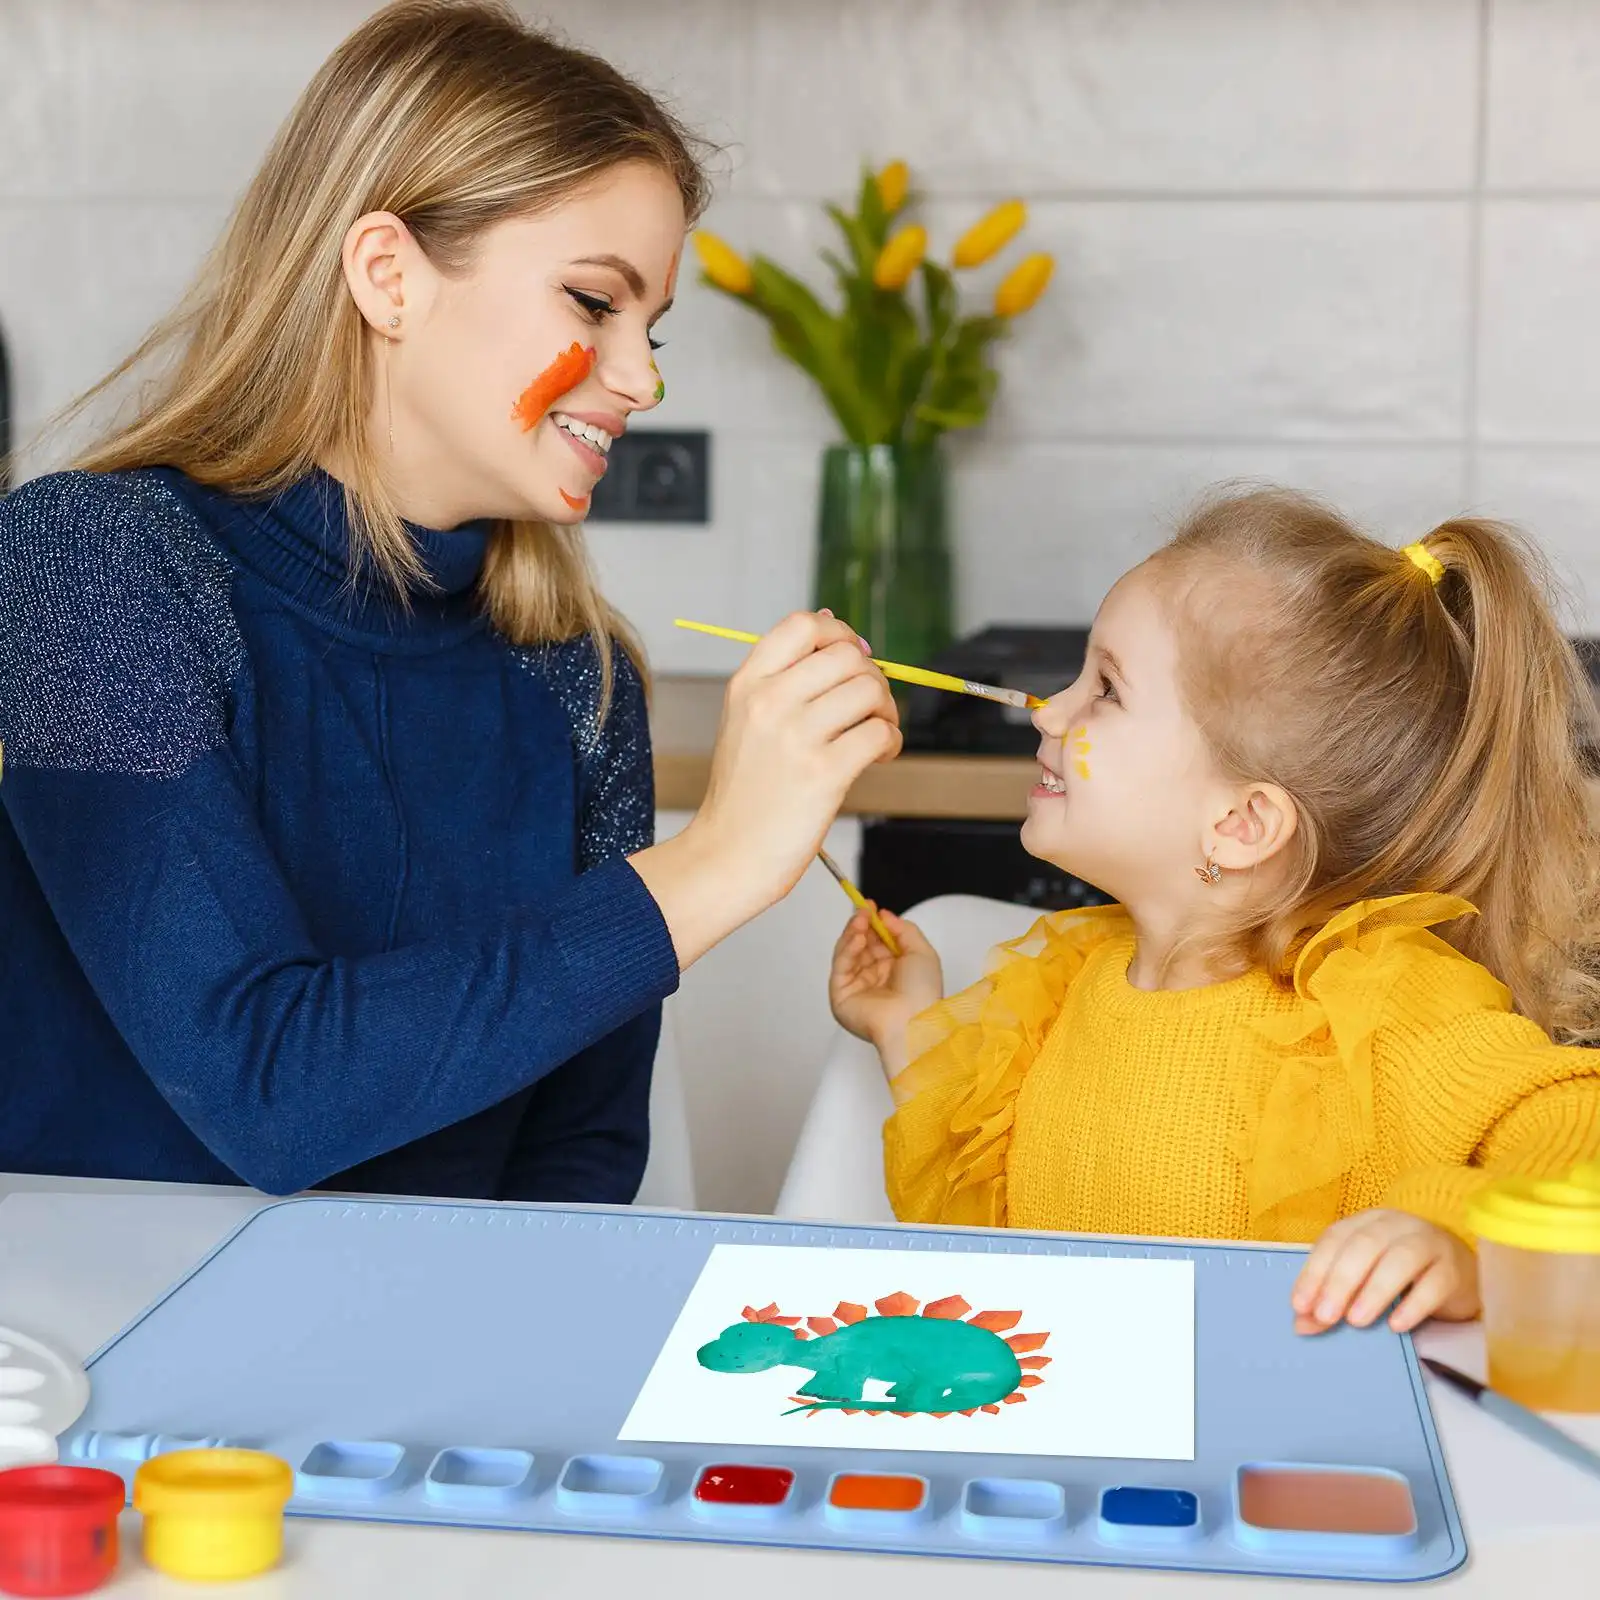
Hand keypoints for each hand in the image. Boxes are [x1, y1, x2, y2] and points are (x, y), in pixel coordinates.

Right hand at [630, 612, 900, 970]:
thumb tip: (832, 619)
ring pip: (870, 690)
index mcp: (748, 684)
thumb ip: (783, 675)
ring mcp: (796, 737)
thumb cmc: (743, 793)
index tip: (852, 657)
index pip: (804, 624)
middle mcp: (770, 702)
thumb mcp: (745, 720)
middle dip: (872, 677)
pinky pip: (881, 733)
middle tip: (870, 708)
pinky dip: (891, 743)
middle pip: (848, 655)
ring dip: (887, 710)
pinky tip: (876, 758)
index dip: (839, 633)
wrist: (727, 855)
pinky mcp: (824, 773)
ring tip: (874, 734)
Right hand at [828, 905, 942, 1075]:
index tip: (870, 905)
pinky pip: (841, 965)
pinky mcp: (840, 994)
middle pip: (860, 944)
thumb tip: (884, 915)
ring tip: (861, 920)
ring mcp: (856, 986)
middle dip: (861, 924)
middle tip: (863, 909)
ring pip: (848, 952)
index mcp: (893, 970)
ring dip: (854, 932)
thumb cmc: (922, 993)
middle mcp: (874, 977)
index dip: (873, 923)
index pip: (877, 941)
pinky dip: (847, 948)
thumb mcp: (922, 952)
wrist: (912, 1022)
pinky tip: (858, 936)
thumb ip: (904, 930)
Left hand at [1291, 1209, 1480, 1334]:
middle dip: (1340, 1282)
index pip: (1335, 1240)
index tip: (1300, 1305)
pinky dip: (1414, 1305)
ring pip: (1400, 1259)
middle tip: (1325, 1316)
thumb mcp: (1365, 1281)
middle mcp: (1396, 1225)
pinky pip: (1435, 1283)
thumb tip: (1302, 1324)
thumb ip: (1335, 1298)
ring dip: (1374, 1290)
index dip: (1314, 1271)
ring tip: (1356, 1321)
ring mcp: (1429, 1243)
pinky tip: (1397, 1325)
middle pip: (1363, 1246)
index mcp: (1366, 1222)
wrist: (1462, 1270)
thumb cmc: (1404, 1274)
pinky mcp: (1454, 1269)